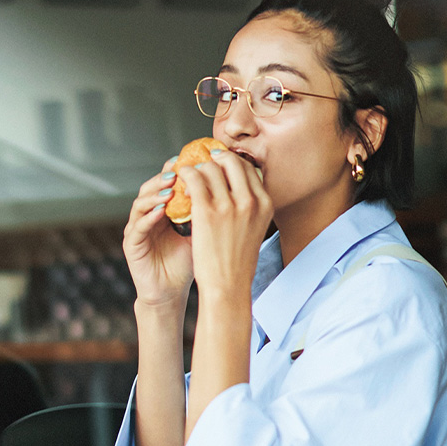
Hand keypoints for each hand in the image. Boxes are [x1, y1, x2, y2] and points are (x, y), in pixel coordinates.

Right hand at [123, 159, 193, 308]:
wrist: (171, 293)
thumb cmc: (188, 264)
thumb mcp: (202, 233)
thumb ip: (208, 212)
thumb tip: (229, 188)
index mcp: (165, 209)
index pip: (168, 183)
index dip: (178, 170)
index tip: (192, 160)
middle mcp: (148, 215)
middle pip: (152, 187)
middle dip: (164, 177)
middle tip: (178, 170)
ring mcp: (137, 228)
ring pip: (141, 202)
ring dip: (155, 194)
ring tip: (169, 188)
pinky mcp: (131, 244)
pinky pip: (138, 226)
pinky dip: (148, 217)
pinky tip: (160, 212)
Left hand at [182, 150, 272, 298]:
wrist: (227, 286)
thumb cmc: (238, 262)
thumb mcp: (254, 229)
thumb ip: (250, 207)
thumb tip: (236, 188)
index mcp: (265, 204)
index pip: (248, 169)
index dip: (230, 162)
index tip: (219, 164)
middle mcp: (250, 201)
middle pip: (231, 162)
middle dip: (215, 160)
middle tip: (203, 165)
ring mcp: (229, 205)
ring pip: (210, 167)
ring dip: (197, 168)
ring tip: (189, 176)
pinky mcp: (207, 211)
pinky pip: (194, 179)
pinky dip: (186, 174)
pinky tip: (181, 180)